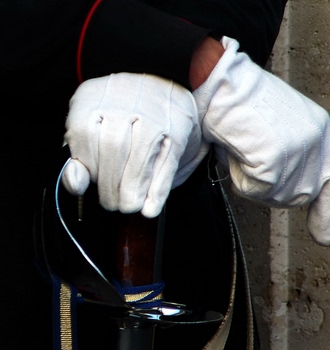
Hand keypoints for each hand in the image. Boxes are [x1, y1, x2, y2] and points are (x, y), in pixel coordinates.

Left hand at [63, 72, 205, 216]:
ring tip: (128, 205)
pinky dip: (157, 192)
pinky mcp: (176, 132)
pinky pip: (165, 166)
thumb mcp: (90, 126)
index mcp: (94, 97)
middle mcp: (125, 101)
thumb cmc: (119, 113)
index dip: (89, 167)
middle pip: (113, 148)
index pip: (84, 136)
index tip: (93, 185)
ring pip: (139, 158)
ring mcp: (154, 116)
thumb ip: (79, 157)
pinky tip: (150, 208)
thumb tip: (75, 183)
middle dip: (110, 185)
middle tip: (112, 203)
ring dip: (132, 190)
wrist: (160, 84)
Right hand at [193, 37, 329, 245]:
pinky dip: (239, 176)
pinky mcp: (275, 164)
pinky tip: (236, 149)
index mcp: (319, 130)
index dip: (328, 211)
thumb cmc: (239, 100)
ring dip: (250, 178)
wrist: (219, 82)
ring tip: (242, 145)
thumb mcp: (278, 127)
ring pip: (272, 196)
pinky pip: (253, 190)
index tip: (324, 235)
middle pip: (297, 195)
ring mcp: (297, 155)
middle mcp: (315, 143)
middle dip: (270, 186)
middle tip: (251, 155)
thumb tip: (282, 191)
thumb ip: (292, 159)